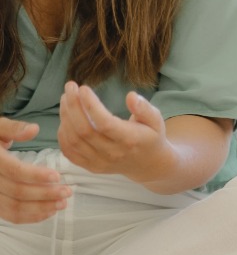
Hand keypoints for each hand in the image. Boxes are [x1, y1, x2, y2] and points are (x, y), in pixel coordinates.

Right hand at [0, 117, 71, 222]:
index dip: (36, 175)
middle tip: (67, 192)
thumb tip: (34, 129)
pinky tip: (48, 212)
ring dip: (40, 208)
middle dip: (45, 194)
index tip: (57, 176)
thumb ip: (14, 128)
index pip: (15, 171)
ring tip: (62, 204)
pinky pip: (10, 216)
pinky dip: (30, 217)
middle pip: (17, 192)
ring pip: (14, 208)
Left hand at [57, 83, 171, 182]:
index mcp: (129, 140)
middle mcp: (113, 153)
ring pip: (74, 140)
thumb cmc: (151, 137)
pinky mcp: (91, 167)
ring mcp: (100, 162)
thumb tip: (131, 96)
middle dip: (73, 106)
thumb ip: (144, 108)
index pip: (105, 123)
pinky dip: (62, 135)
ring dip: (65, 117)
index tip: (83, 88)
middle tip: (70, 87)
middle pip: (84, 130)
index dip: (91, 105)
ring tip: (66, 99)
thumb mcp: (156, 120)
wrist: (148, 164)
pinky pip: (70, 152)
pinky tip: (65, 119)